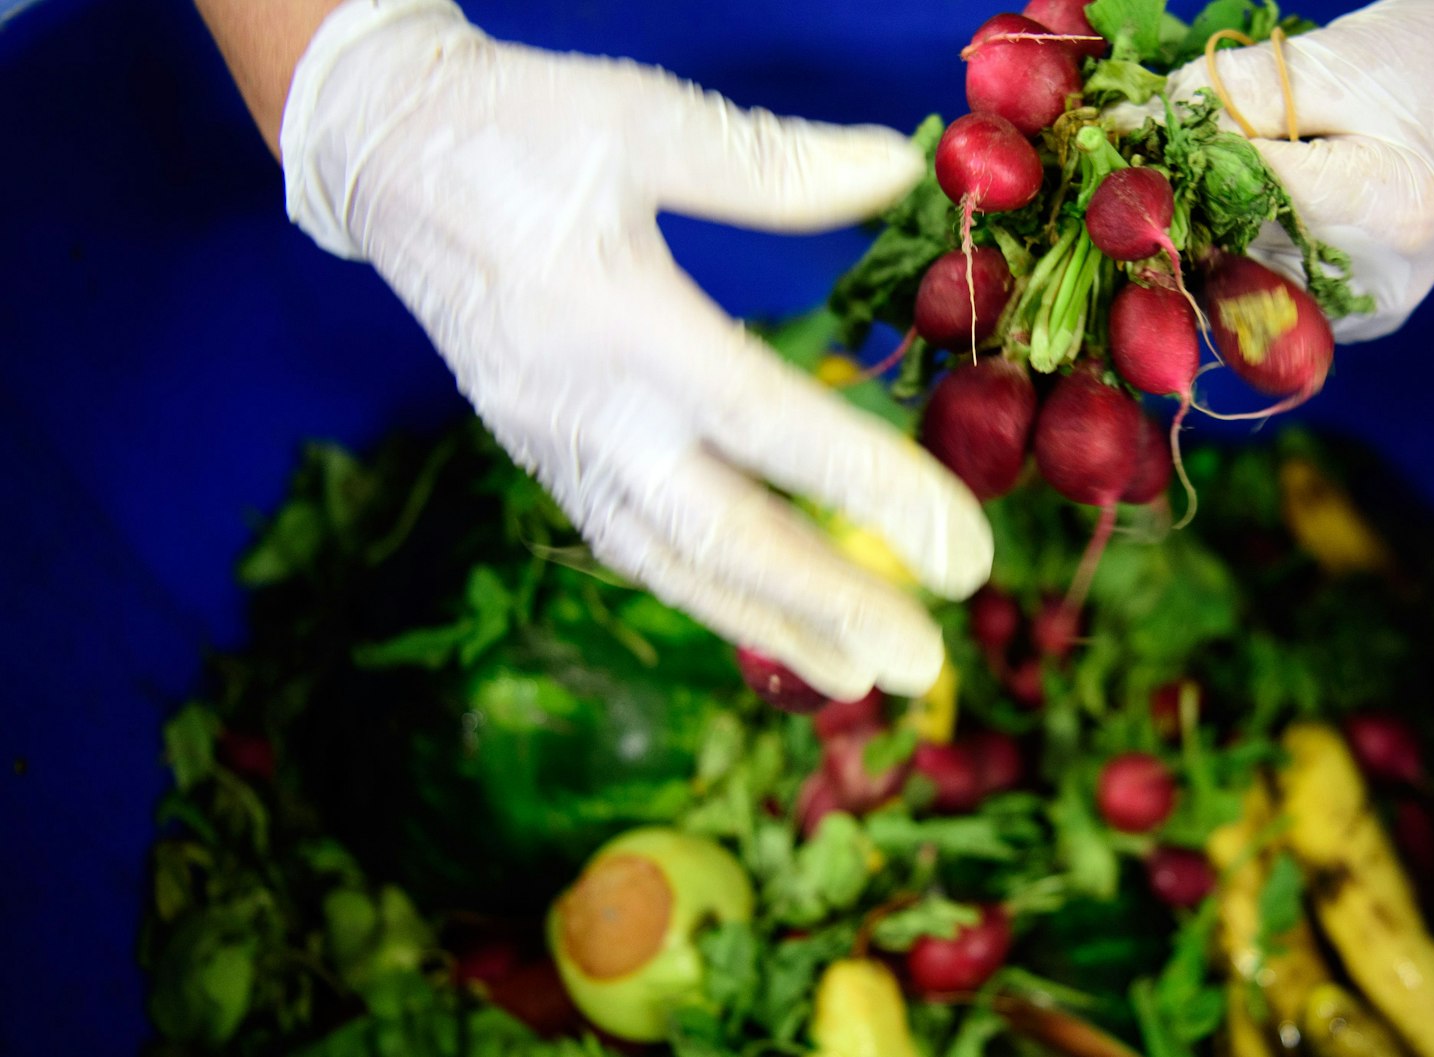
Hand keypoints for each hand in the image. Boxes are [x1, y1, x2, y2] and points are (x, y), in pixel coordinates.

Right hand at [280, 0, 991, 698]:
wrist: (386, 157)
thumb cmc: (516, 126)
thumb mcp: (641, 117)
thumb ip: (770, 164)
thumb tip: (897, 169)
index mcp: (622, 323)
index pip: (771, 428)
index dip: (874, 494)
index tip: (966, 553)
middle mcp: (587, 409)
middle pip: (720, 535)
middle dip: (826, 606)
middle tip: (921, 666)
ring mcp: (554, 444)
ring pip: (668, 561)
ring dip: (766, 624)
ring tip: (856, 677)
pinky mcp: (539, 452)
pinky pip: (629, 543)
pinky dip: (702, 591)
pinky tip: (761, 616)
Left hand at [1145, 0, 1433, 339]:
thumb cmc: (1424, 59)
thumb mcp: (1330, 60)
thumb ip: (1230, 97)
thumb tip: (1134, 129)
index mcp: (1386, 207)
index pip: (1244, 197)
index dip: (1182, 166)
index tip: (1135, 136)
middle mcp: (1380, 278)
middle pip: (1237, 250)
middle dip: (1185, 204)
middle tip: (1151, 162)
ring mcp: (1372, 310)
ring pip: (1242, 281)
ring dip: (1205, 233)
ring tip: (1202, 181)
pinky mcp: (1361, 321)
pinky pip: (1271, 293)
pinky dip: (1242, 253)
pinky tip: (1242, 214)